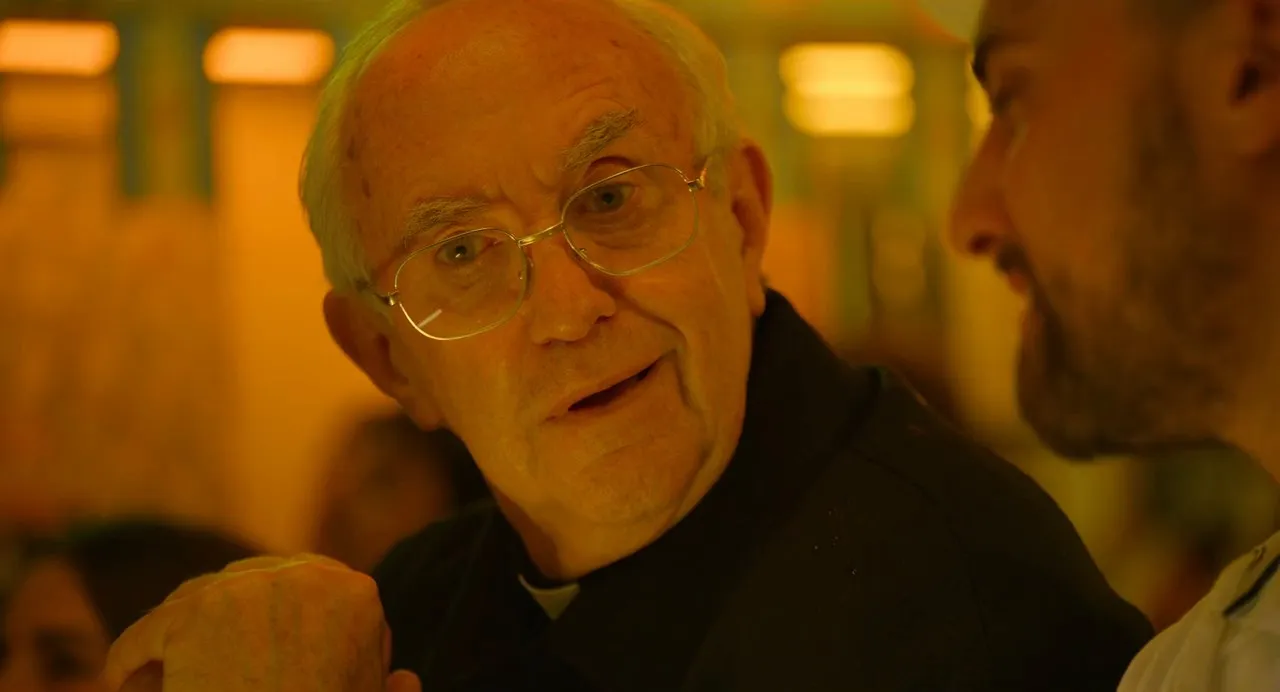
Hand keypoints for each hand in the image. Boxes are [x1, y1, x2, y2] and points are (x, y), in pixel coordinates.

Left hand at [104, 555, 420, 691]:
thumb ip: (383, 691)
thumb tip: (407, 680)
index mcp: (356, 592)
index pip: (307, 580)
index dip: (279, 611)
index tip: (258, 641)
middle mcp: (303, 575)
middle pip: (246, 580)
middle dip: (223, 614)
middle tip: (201, 654)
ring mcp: (244, 591)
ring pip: (193, 600)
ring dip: (176, 631)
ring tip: (157, 670)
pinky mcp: (187, 619)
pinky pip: (146, 637)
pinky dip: (130, 661)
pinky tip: (124, 682)